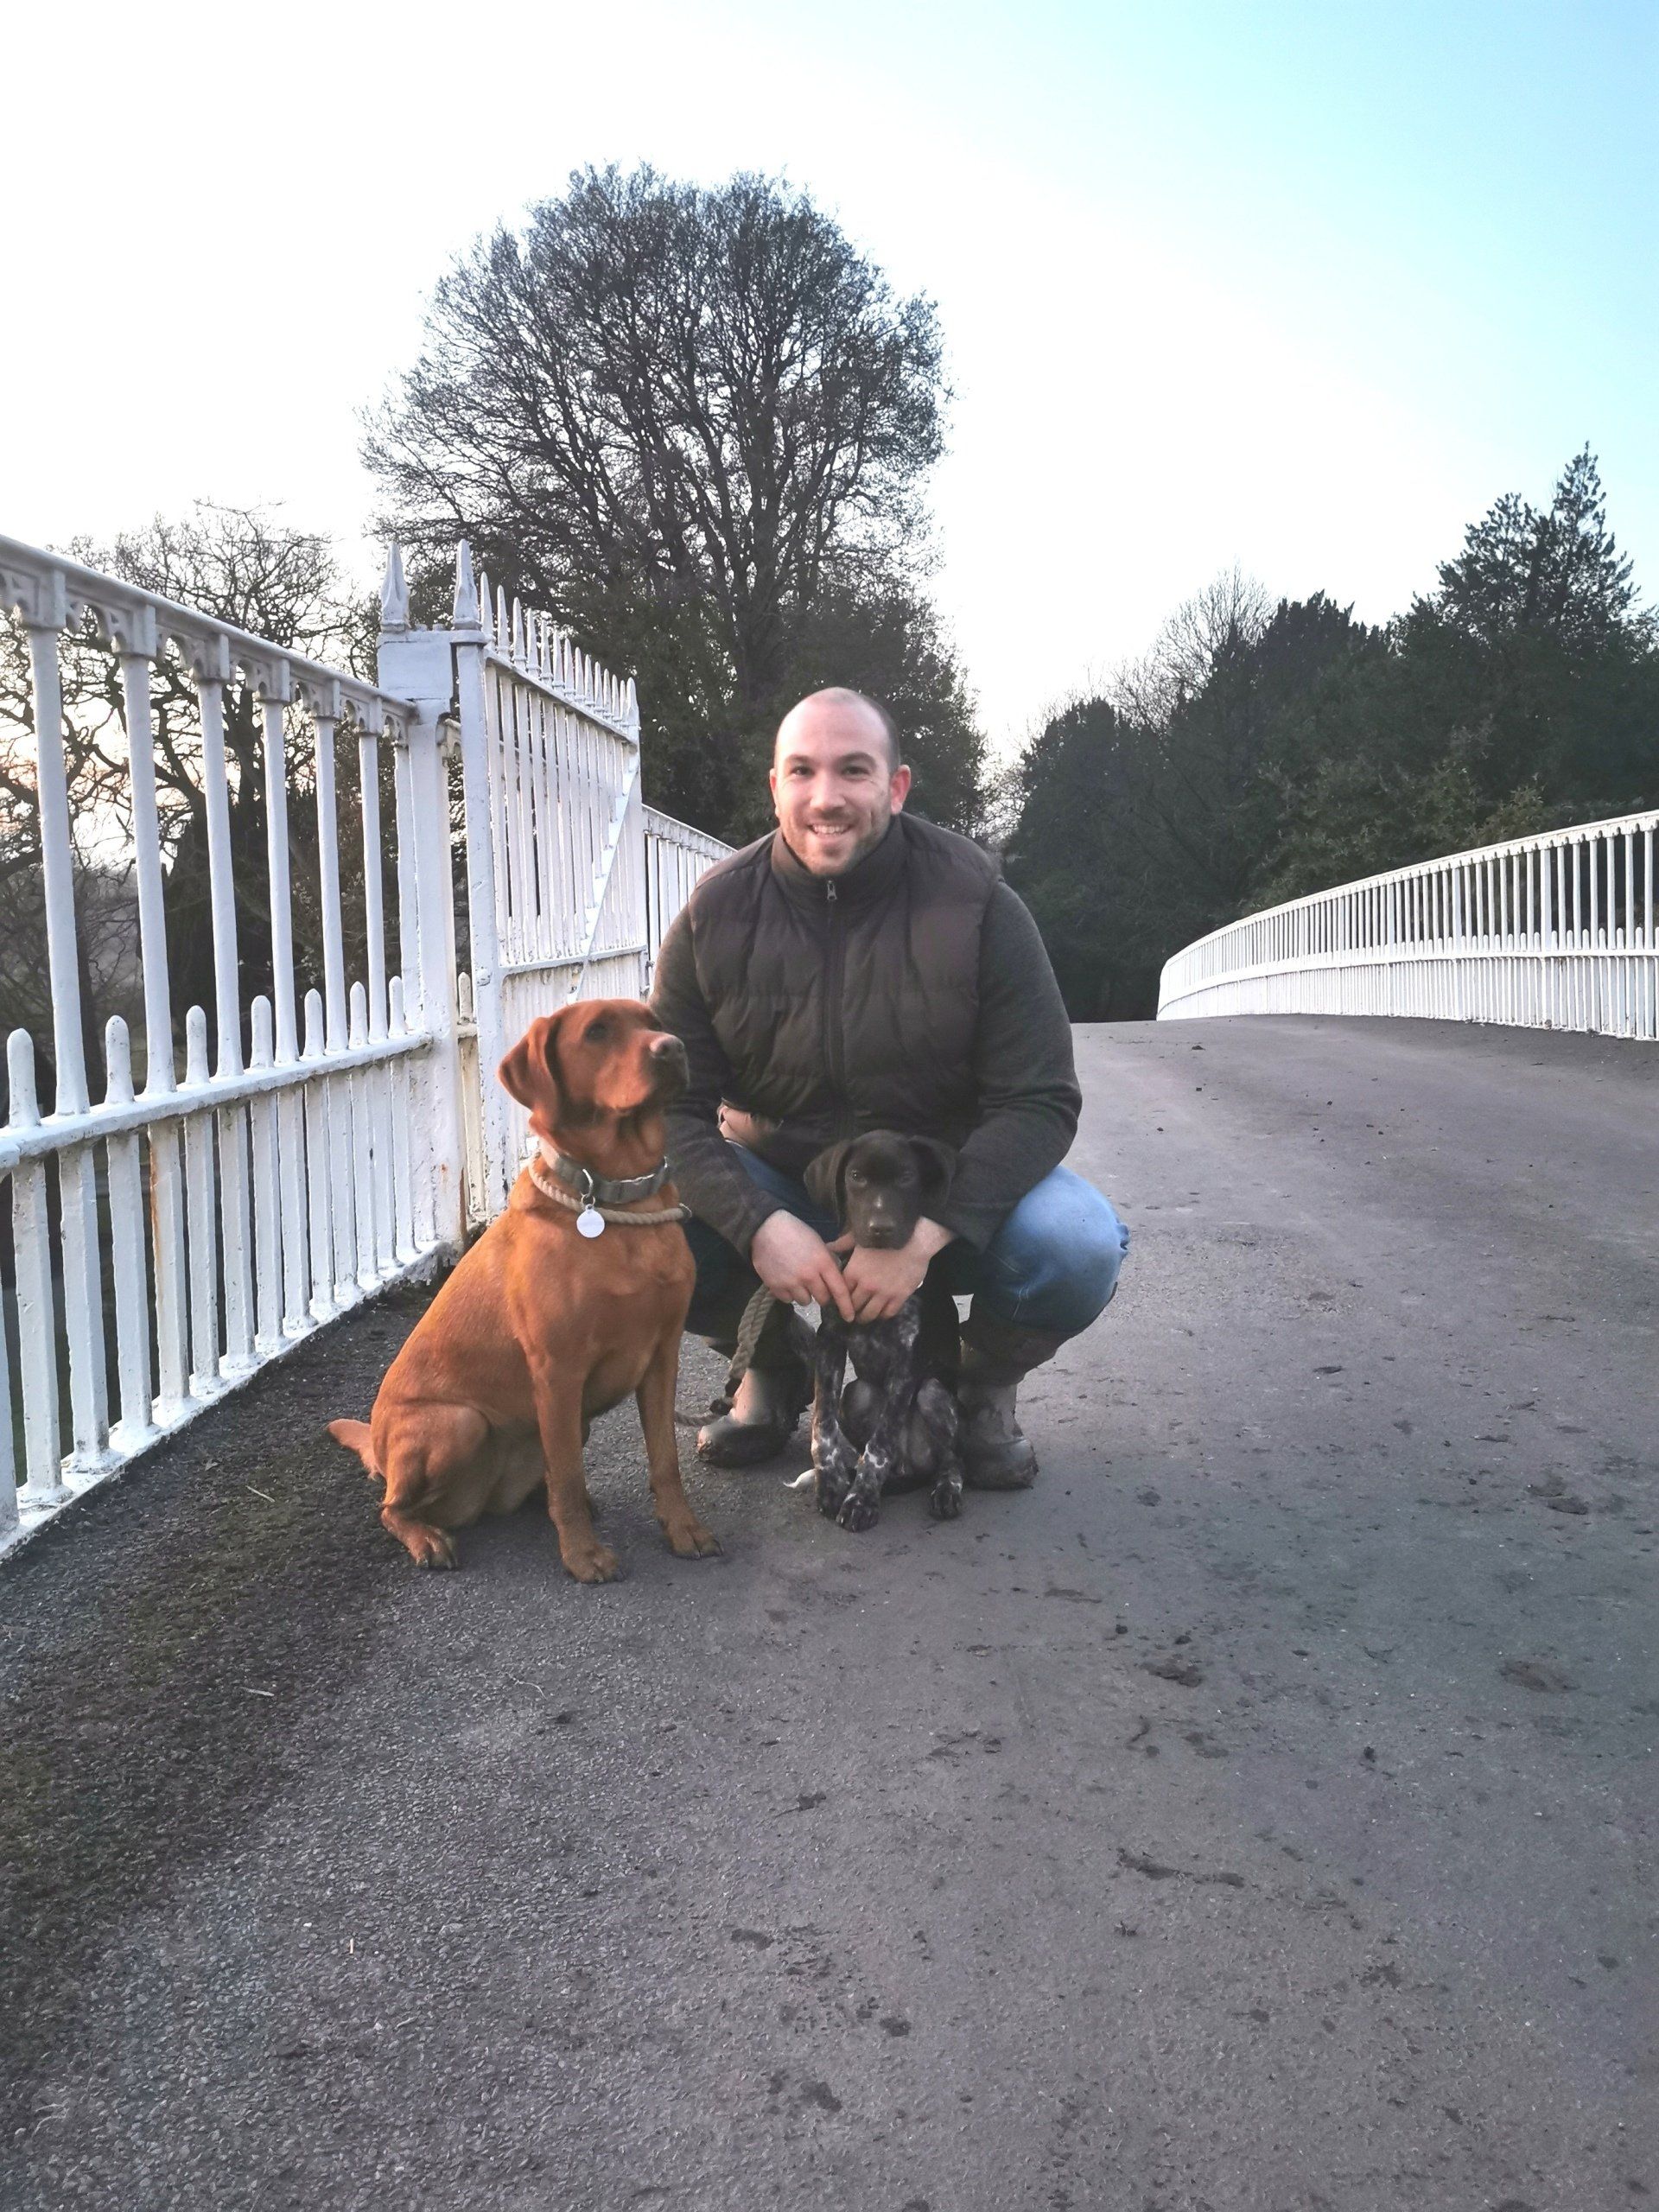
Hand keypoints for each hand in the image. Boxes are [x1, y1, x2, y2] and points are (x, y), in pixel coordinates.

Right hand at [750, 1211, 855, 1321]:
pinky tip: (786, 1280)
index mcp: (823, 1263)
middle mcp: (809, 1276)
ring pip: (805, 1301)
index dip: (846, 1306)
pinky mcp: (776, 1287)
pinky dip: (789, 1294)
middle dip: (823, 1295)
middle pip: (823, 1299)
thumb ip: (828, 1262)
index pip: (839, 1290)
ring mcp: (791, 1282)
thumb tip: (835, 1280)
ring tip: (798, 1281)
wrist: (766, 1229)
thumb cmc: (796, 1232)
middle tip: (816, 1286)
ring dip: (805, 1294)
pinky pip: (788, 1300)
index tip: (849, 1317)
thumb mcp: (819, 1243)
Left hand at [832, 1217, 954, 1323]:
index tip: (840, 1299)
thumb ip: (843, 1244)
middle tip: (851, 1312)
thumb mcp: (860, 1237)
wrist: (913, 1240)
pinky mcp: (899, 1297)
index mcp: (854, 1272)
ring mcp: (883, 1293)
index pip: (841, 1291)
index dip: (840, 1296)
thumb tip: (828, 1247)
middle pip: (854, 1305)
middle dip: (851, 1310)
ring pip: (870, 1313)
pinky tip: (881, 1313)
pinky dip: (883, 1315)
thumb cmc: (885, 1237)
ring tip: (864, 1317)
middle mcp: (866, 1286)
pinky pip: (888, 1313)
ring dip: (865, 1317)